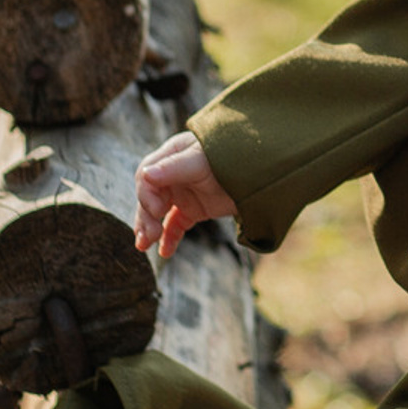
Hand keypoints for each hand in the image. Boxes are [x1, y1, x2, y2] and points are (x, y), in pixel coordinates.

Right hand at [134, 130, 236, 259]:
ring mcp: (183, 193)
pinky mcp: (194, 210)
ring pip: (158, 214)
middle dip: (146, 217)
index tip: (156, 211)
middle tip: (148, 236)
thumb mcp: (201, 161)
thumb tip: (146, 175)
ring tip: (144, 246)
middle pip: (150, 198)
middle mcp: (172, 175)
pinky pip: (175, 225)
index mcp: (171, 156)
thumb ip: (173, 168)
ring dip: (150, 229)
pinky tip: (165, 252)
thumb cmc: (231, 156)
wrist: (263, 172)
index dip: (146, 195)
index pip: (146, 177)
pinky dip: (169, 238)